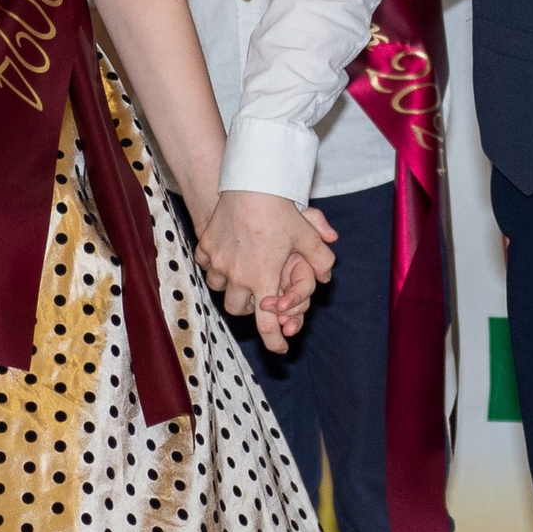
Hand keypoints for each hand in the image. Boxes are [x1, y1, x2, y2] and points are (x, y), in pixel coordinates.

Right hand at [199, 189, 336, 349]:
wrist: (251, 183)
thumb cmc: (281, 209)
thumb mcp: (308, 234)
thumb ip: (321, 258)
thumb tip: (327, 277)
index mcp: (263, 278)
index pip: (266, 323)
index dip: (274, 340)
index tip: (280, 349)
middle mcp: (237, 275)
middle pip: (237, 308)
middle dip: (248, 307)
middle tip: (257, 295)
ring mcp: (218, 262)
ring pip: (219, 288)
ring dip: (229, 286)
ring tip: (240, 273)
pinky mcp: (205, 246)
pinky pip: (206, 265)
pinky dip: (214, 265)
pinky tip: (225, 254)